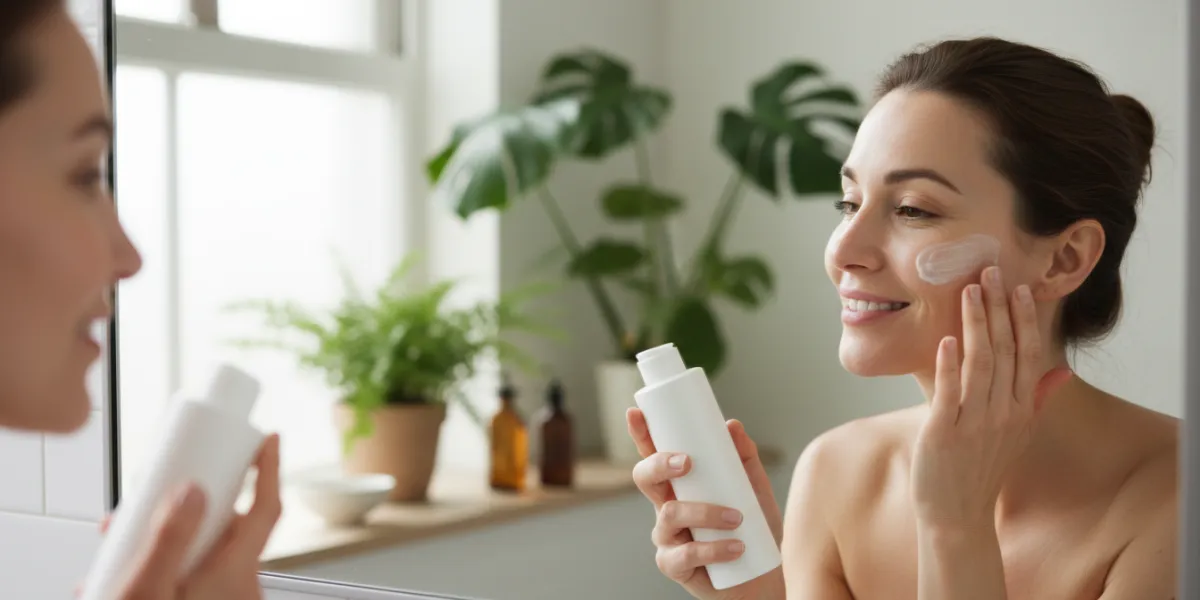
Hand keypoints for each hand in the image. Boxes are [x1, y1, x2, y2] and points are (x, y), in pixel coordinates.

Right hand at [84, 434, 282, 599]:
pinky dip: (167, 572)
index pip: (268, 508)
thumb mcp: (146, 588)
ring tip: (117, 552)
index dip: (270, 469)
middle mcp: (242, 590)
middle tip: (151, 500)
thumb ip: (171, 536)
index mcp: (235, 575)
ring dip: (168, 544)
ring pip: (206, 556)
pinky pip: (197, 581)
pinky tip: (122, 582)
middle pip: (227, 528)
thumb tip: (194, 489)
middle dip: (189, 508)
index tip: (268, 439)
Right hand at [628, 408, 782, 599]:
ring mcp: (667, 536)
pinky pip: (685, 553)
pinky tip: (736, 547)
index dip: (641, 435)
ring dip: (704, 512)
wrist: (761, 577)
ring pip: (669, 514)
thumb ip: (744, 457)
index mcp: (679, 484)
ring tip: (737, 518)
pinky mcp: (675, 565)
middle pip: (644, 478)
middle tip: (686, 462)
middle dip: (659, 465)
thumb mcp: (754, 489)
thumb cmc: (753, 529)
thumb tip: (732, 425)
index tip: (636, 413)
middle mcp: (666, 506)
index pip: (653, 455)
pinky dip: (713, 549)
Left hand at [911, 267, 1071, 531]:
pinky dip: (949, 365)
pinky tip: (947, 339)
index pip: (1027, 354)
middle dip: (999, 309)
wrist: (957, 514)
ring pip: (980, 364)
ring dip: (975, 324)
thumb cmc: (982, 469)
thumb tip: (1061, 372)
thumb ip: (1036, 399)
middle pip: (1005, 350)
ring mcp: (976, 423)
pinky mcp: (945, 433)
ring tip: (969, 291)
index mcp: (1021, 409)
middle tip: (991, 272)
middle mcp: (1004, 413)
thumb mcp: (1017, 434)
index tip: (1019, 287)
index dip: (1024, 319)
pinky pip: (950, 393)